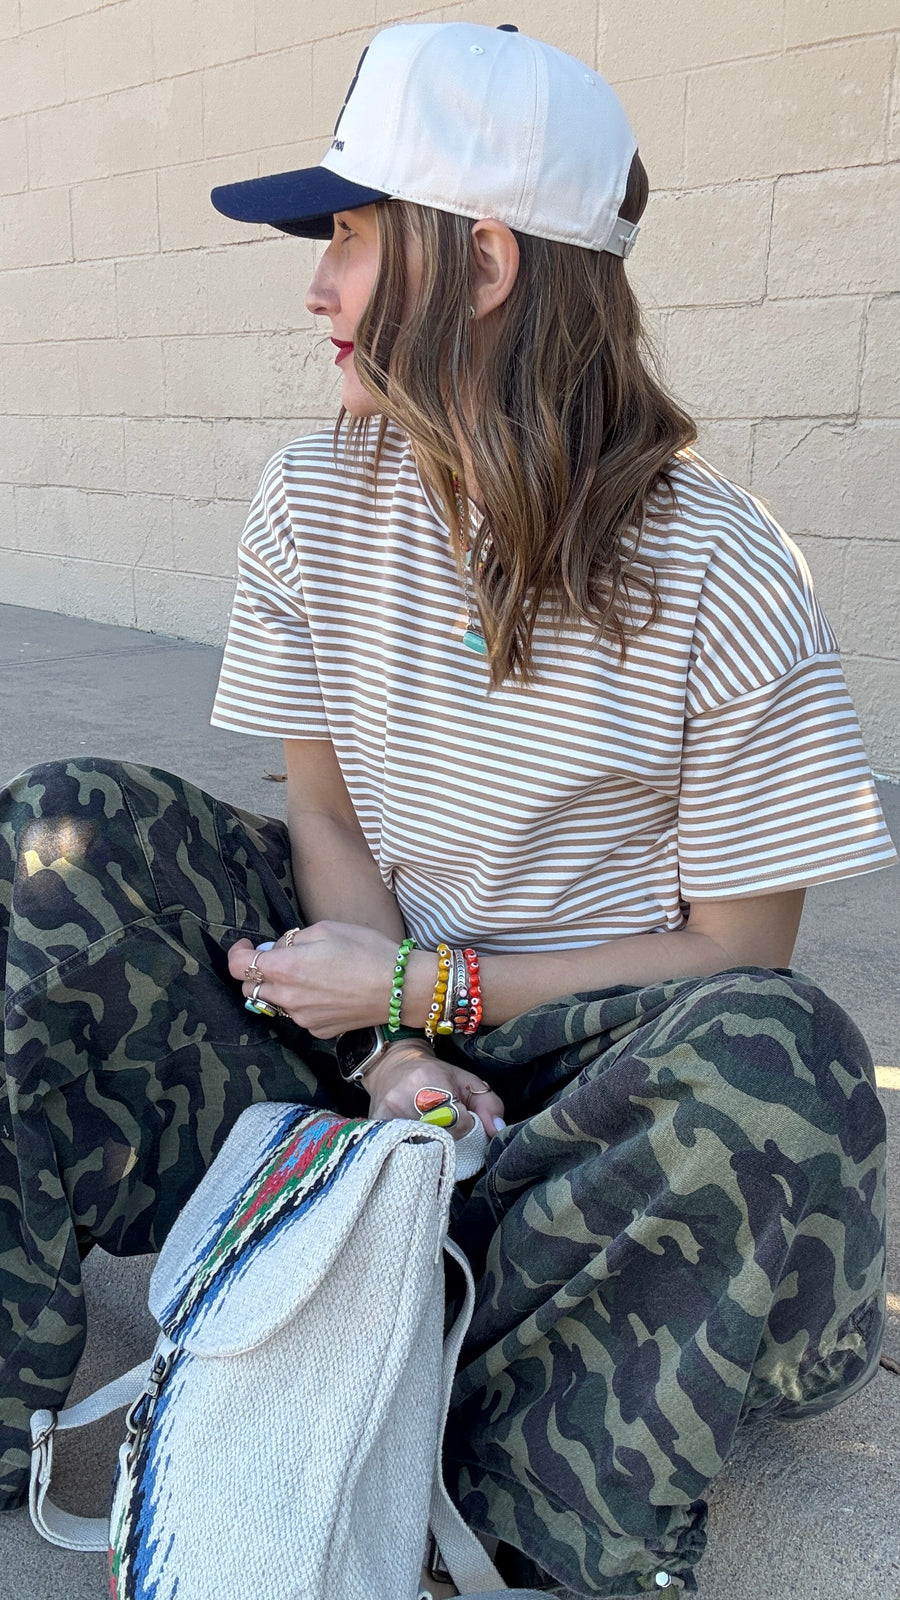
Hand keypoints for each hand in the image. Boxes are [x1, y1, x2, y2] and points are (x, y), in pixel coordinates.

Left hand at [227, 922, 398, 1036]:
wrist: (400, 988)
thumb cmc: (367, 951)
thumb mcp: (326, 929)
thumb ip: (291, 939)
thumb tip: (275, 949)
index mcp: (286, 968)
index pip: (238, 967)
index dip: (237, 953)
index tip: (246, 946)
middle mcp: (288, 997)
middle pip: (251, 988)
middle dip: (256, 972)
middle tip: (277, 958)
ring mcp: (302, 1018)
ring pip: (275, 1003)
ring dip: (280, 988)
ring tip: (307, 974)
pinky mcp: (318, 1030)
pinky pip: (298, 1015)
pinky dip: (302, 1003)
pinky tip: (325, 991)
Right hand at [363, 1042, 505, 1139]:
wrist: (392, 1067)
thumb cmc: (434, 1075)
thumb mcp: (466, 1081)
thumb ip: (489, 1104)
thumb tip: (498, 1131)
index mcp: (429, 1080)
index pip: (458, 1121)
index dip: (465, 1124)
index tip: (460, 1118)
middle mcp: (404, 1097)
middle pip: (438, 1137)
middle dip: (448, 1138)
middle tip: (445, 1128)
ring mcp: (386, 1115)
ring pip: (419, 1147)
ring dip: (429, 1147)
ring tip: (429, 1135)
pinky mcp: (375, 1127)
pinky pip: (399, 1151)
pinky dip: (410, 1152)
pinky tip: (413, 1142)